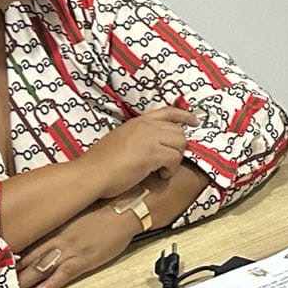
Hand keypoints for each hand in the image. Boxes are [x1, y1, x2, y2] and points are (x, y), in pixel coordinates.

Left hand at [16, 204, 138, 287]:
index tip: (1, 261)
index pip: (28, 242)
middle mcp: (58, 239)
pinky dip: (51, 285)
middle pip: (30, 257)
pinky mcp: (84, 260)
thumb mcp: (77, 210)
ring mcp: (70, 250)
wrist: (123, 211)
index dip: (13, 253)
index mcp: (56, 226)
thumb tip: (49, 222)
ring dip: (26, 280)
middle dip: (14, 270)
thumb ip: (61, 219)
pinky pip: (63, 275)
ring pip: (41, 267)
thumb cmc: (103, 209)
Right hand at [81, 106, 198, 198]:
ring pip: (180, 144)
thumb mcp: (121, 140)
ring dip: (175, 159)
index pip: (168, 112)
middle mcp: (146, 126)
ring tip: (162, 170)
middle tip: (169, 161)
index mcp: (138, 122)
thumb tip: (151, 145)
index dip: (184, 116)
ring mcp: (150, 138)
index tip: (195, 122)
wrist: (91, 174)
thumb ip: (138, 137)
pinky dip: (171, 169)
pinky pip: (174, 159)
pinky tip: (160, 175)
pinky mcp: (152, 154)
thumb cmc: (101, 162)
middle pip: (179, 131)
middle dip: (179, 147)